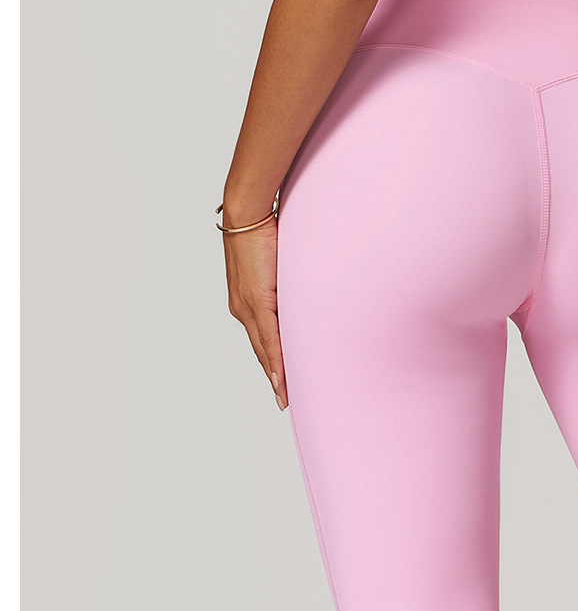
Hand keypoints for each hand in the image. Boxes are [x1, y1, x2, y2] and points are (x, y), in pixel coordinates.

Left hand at [223, 215, 286, 409]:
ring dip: (276, 375)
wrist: (247, 210)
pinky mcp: (257, 302)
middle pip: (261, 350)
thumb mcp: (277, 261)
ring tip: (285, 397)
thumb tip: (303, 288)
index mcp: (246, 299)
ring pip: (264, 350)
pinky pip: (269, 339)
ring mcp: (248, 307)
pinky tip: (282, 379)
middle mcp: (243, 307)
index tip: (280, 382)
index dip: (270, 362)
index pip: (261, 337)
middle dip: (273, 376)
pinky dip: (276, 361)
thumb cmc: (262, 228)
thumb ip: (285, 279)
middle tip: (284, 400)